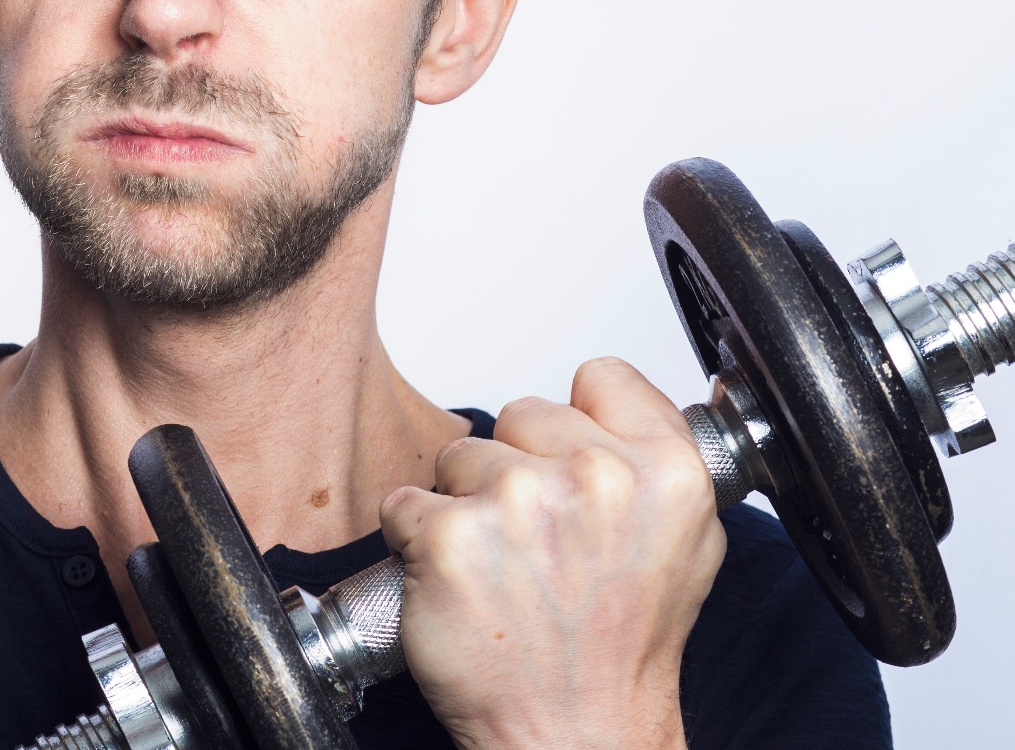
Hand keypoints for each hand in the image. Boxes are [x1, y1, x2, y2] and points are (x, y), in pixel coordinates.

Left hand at [380, 359, 725, 749]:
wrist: (578, 731)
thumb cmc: (620, 648)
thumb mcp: (685, 543)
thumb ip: (652, 461)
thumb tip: (608, 404)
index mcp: (665, 472)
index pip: (601, 376)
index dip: (576, 421)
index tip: (570, 465)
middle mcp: (597, 479)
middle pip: (520, 413)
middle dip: (516, 468)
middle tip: (538, 542)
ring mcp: (519, 504)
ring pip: (458, 456)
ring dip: (465, 505)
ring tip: (503, 570)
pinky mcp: (449, 537)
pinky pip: (405, 502)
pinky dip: (416, 540)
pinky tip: (459, 584)